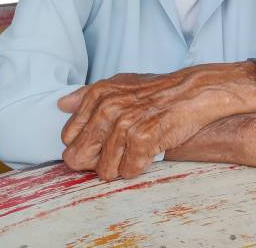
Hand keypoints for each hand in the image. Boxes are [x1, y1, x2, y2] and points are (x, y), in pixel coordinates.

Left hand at [57, 62, 255, 179]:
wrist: (194, 92)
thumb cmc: (156, 92)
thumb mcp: (119, 85)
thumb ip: (87, 95)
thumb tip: (61, 104)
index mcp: (97, 95)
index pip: (69, 138)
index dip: (84, 147)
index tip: (100, 144)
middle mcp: (107, 108)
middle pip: (81, 157)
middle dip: (96, 163)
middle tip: (117, 154)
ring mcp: (125, 124)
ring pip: (104, 169)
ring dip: (119, 168)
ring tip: (134, 153)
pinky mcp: (143, 139)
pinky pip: (128, 171)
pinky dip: (137, 168)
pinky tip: (146, 155)